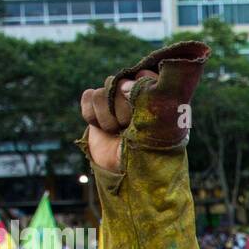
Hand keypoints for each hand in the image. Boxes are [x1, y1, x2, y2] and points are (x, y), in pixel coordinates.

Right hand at [80, 42, 209, 172]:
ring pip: (102, 91)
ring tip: (118, 133)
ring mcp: (115, 100)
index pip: (145, 74)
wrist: (126, 174)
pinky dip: (93, 115)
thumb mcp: (159, 127)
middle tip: (130, 128)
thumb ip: (148, 99)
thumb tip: (124, 85)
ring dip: (109, 118)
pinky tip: (103, 129)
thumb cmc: (149, 152)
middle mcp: (135, 95)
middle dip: (124, 110)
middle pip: (120, 82)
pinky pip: (88, 96)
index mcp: (156, 96)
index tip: (141, 111)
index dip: (140, 90)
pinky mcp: (96, 107)